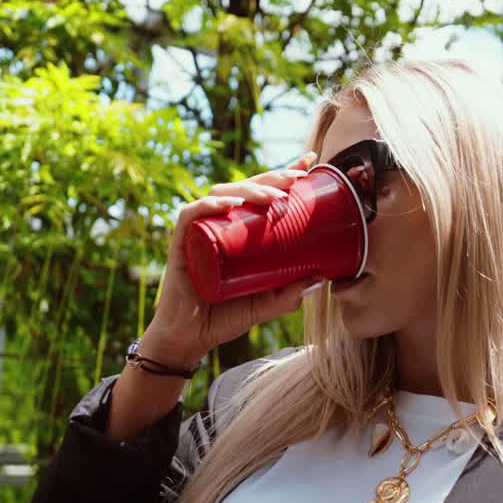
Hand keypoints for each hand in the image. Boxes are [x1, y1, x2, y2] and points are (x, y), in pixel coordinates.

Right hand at [138, 152, 320, 367]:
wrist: (190, 339)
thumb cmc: (225, 317)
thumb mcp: (266, 304)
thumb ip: (290, 295)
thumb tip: (322, 279)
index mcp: (238, 231)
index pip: (260, 193)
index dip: (283, 174)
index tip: (310, 163)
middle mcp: (218, 224)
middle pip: (244, 187)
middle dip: (272, 178)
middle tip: (297, 179)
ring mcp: (199, 231)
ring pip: (221, 194)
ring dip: (249, 190)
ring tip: (274, 198)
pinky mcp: (180, 243)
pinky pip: (190, 214)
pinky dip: (209, 205)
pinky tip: (230, 205)